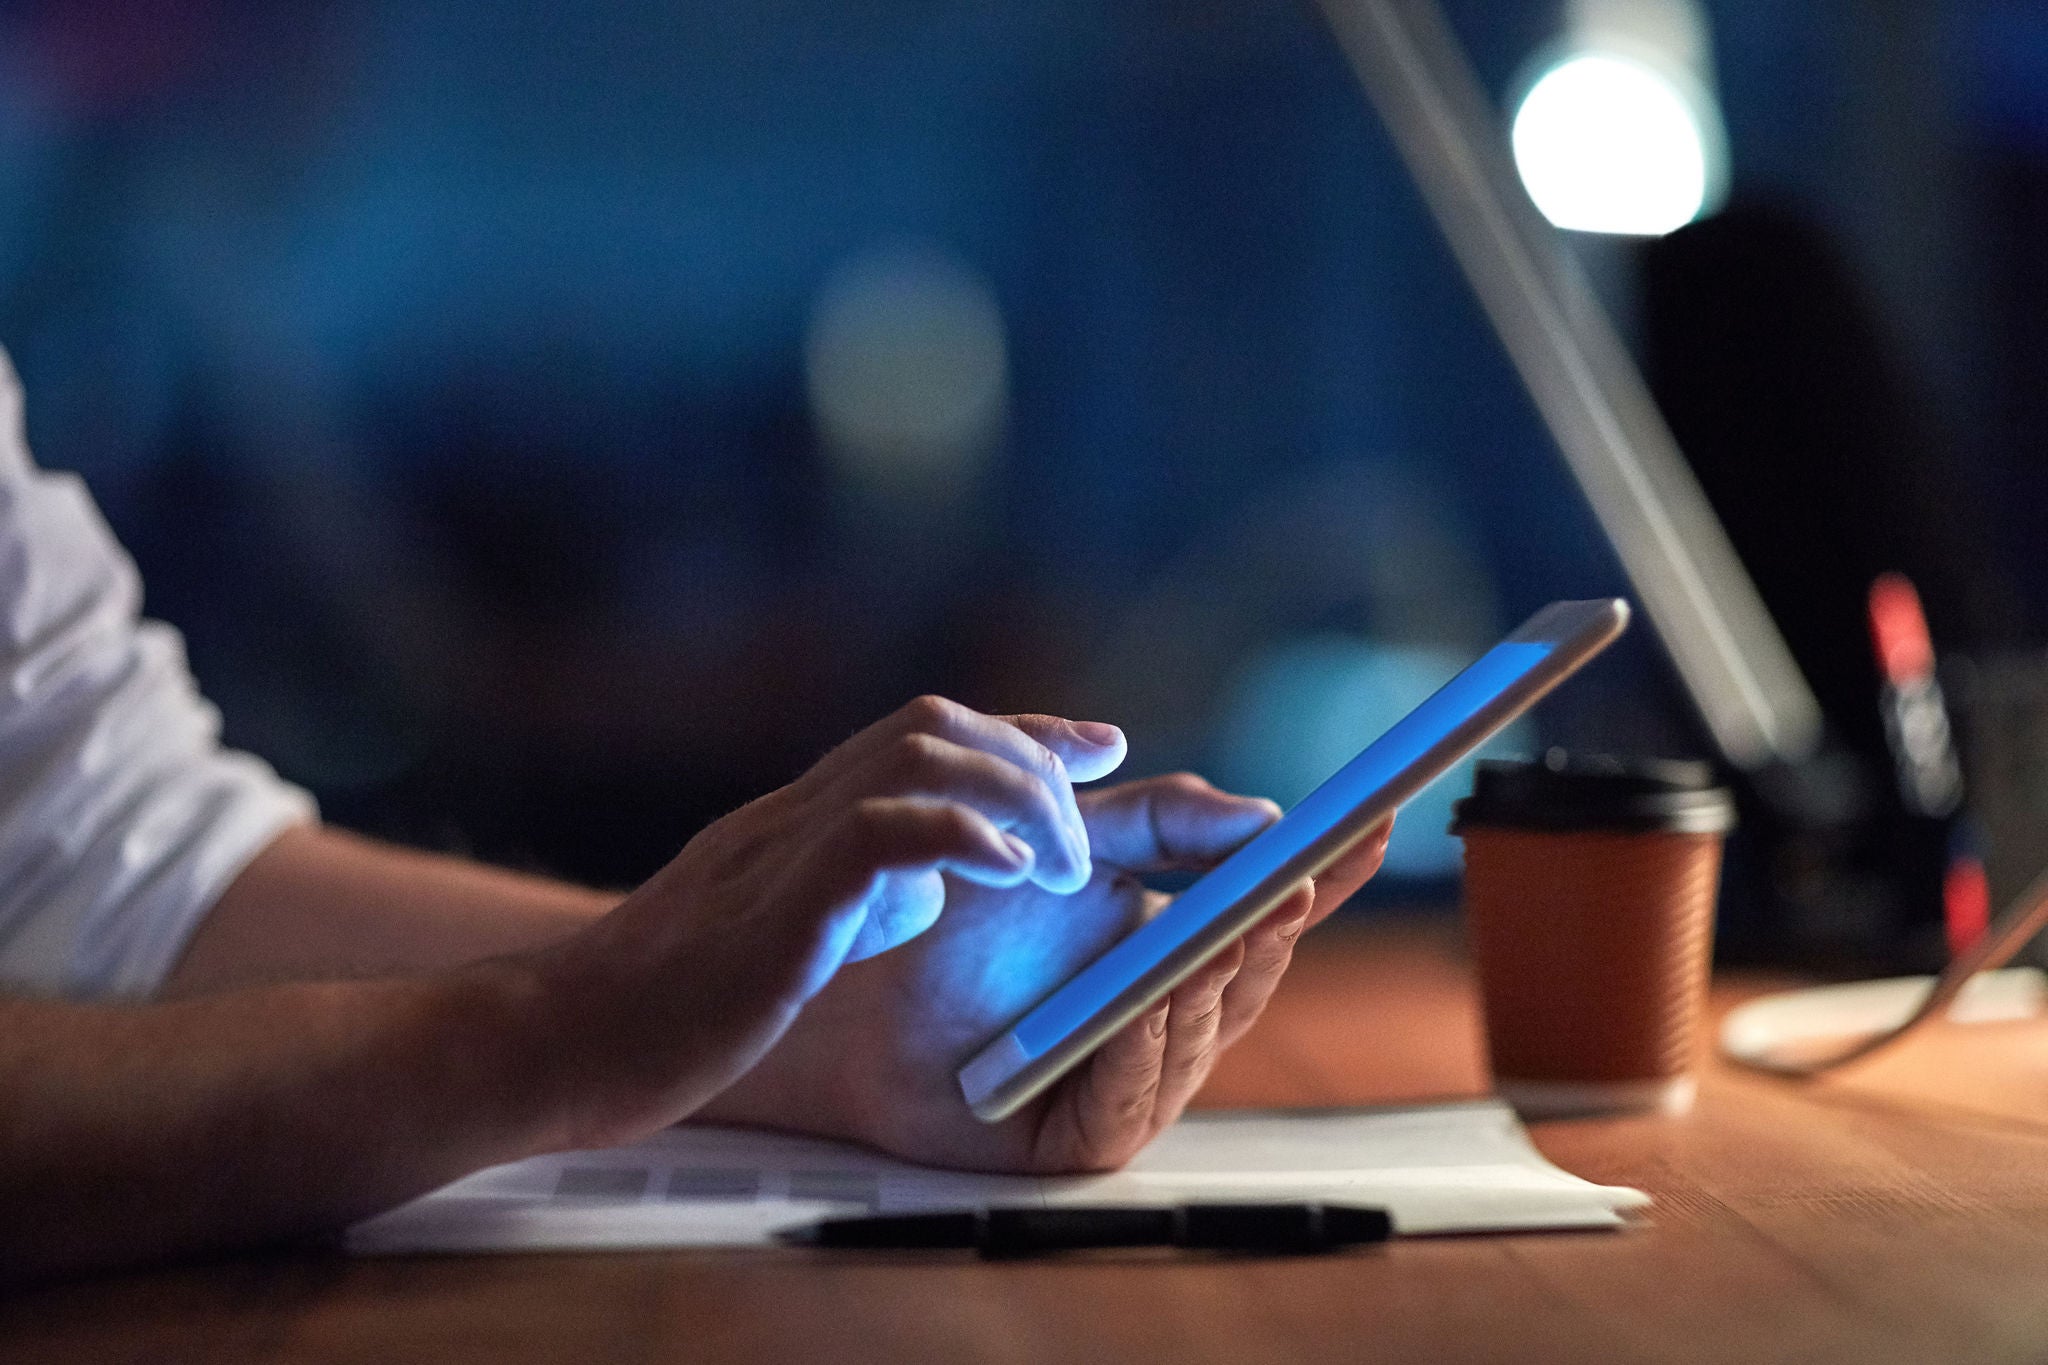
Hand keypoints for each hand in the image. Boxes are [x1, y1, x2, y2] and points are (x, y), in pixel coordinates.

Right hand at [531, 696, 1128, 1148]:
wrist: (555, 1043)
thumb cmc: (663, 1008)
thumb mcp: (775, 932)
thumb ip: (848, 893)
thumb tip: (926, 881)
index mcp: (795, 821)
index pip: (921, 737)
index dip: (1019, 731)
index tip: (1091, 745)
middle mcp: (791, 815)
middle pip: (933, 726)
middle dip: (1029, 758)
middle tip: (1086, 827)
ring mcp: (779, 852)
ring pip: (918, 758)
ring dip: (1013, 796)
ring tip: (1057, 866)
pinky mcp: (772, 910)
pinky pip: (879, 836)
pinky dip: (963, 840)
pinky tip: (1011, 875)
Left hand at [695, 773, 1390, 1172]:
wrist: (850, 978)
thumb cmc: (954, 915)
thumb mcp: (1070, 841)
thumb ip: (1159, 820)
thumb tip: (1259, 810)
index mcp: (1173, 947)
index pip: (1265, 911)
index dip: (1322, 874)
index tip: (1370, 823)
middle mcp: (1164, 1017)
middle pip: (1247, 974)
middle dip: (1278, 924)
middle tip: (1300, 872)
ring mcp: (1128, 1077)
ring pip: (1200, 1033)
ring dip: (1219, 977)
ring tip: (1235, 921)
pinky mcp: (1081, 1136)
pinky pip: (1133, 1096)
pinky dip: (1146, 1043)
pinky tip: (1152, 998)